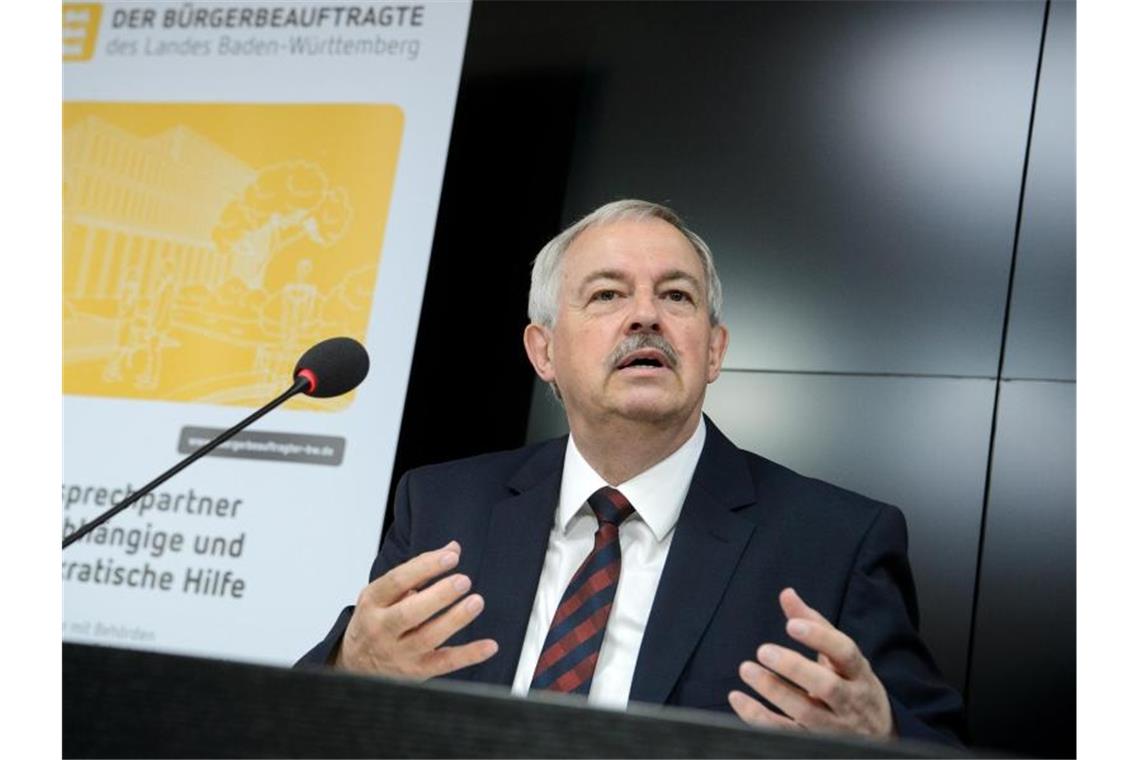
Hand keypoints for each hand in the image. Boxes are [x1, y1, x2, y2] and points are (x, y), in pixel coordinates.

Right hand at [335, 540, 498, 678]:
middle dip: (439, 595)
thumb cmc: (374, 621)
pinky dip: (469, 655)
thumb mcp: (383, 593)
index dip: (425, 567)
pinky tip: (490, 645)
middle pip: (409, 613)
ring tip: (475, 602)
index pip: (397, 581)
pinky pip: (444, 664)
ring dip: (455, 620)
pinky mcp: (416, 672)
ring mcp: (398, 653)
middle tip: (463, 581)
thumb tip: (453, 548)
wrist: (355, 665)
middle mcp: (382, 628)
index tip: (451, 556)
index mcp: (372, 602)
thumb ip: (417, 571)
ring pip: (428, 638)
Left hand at [728, 587, 894, 738]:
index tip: (791, 624)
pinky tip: (738, 698)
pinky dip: (758, 716)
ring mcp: (833, 726)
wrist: (878, 737)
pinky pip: (784, 732)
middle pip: (826, 686)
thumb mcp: (840, 656)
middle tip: (764, 650)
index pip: (845, 653)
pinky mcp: (814, 744)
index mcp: (858, 673)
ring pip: (805, 712)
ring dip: (773, 690)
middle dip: (794, 668)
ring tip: (748, 669)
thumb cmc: (852, 686)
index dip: (820, 638)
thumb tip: (787, 594)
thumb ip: (814, 624)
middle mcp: (849, 701)